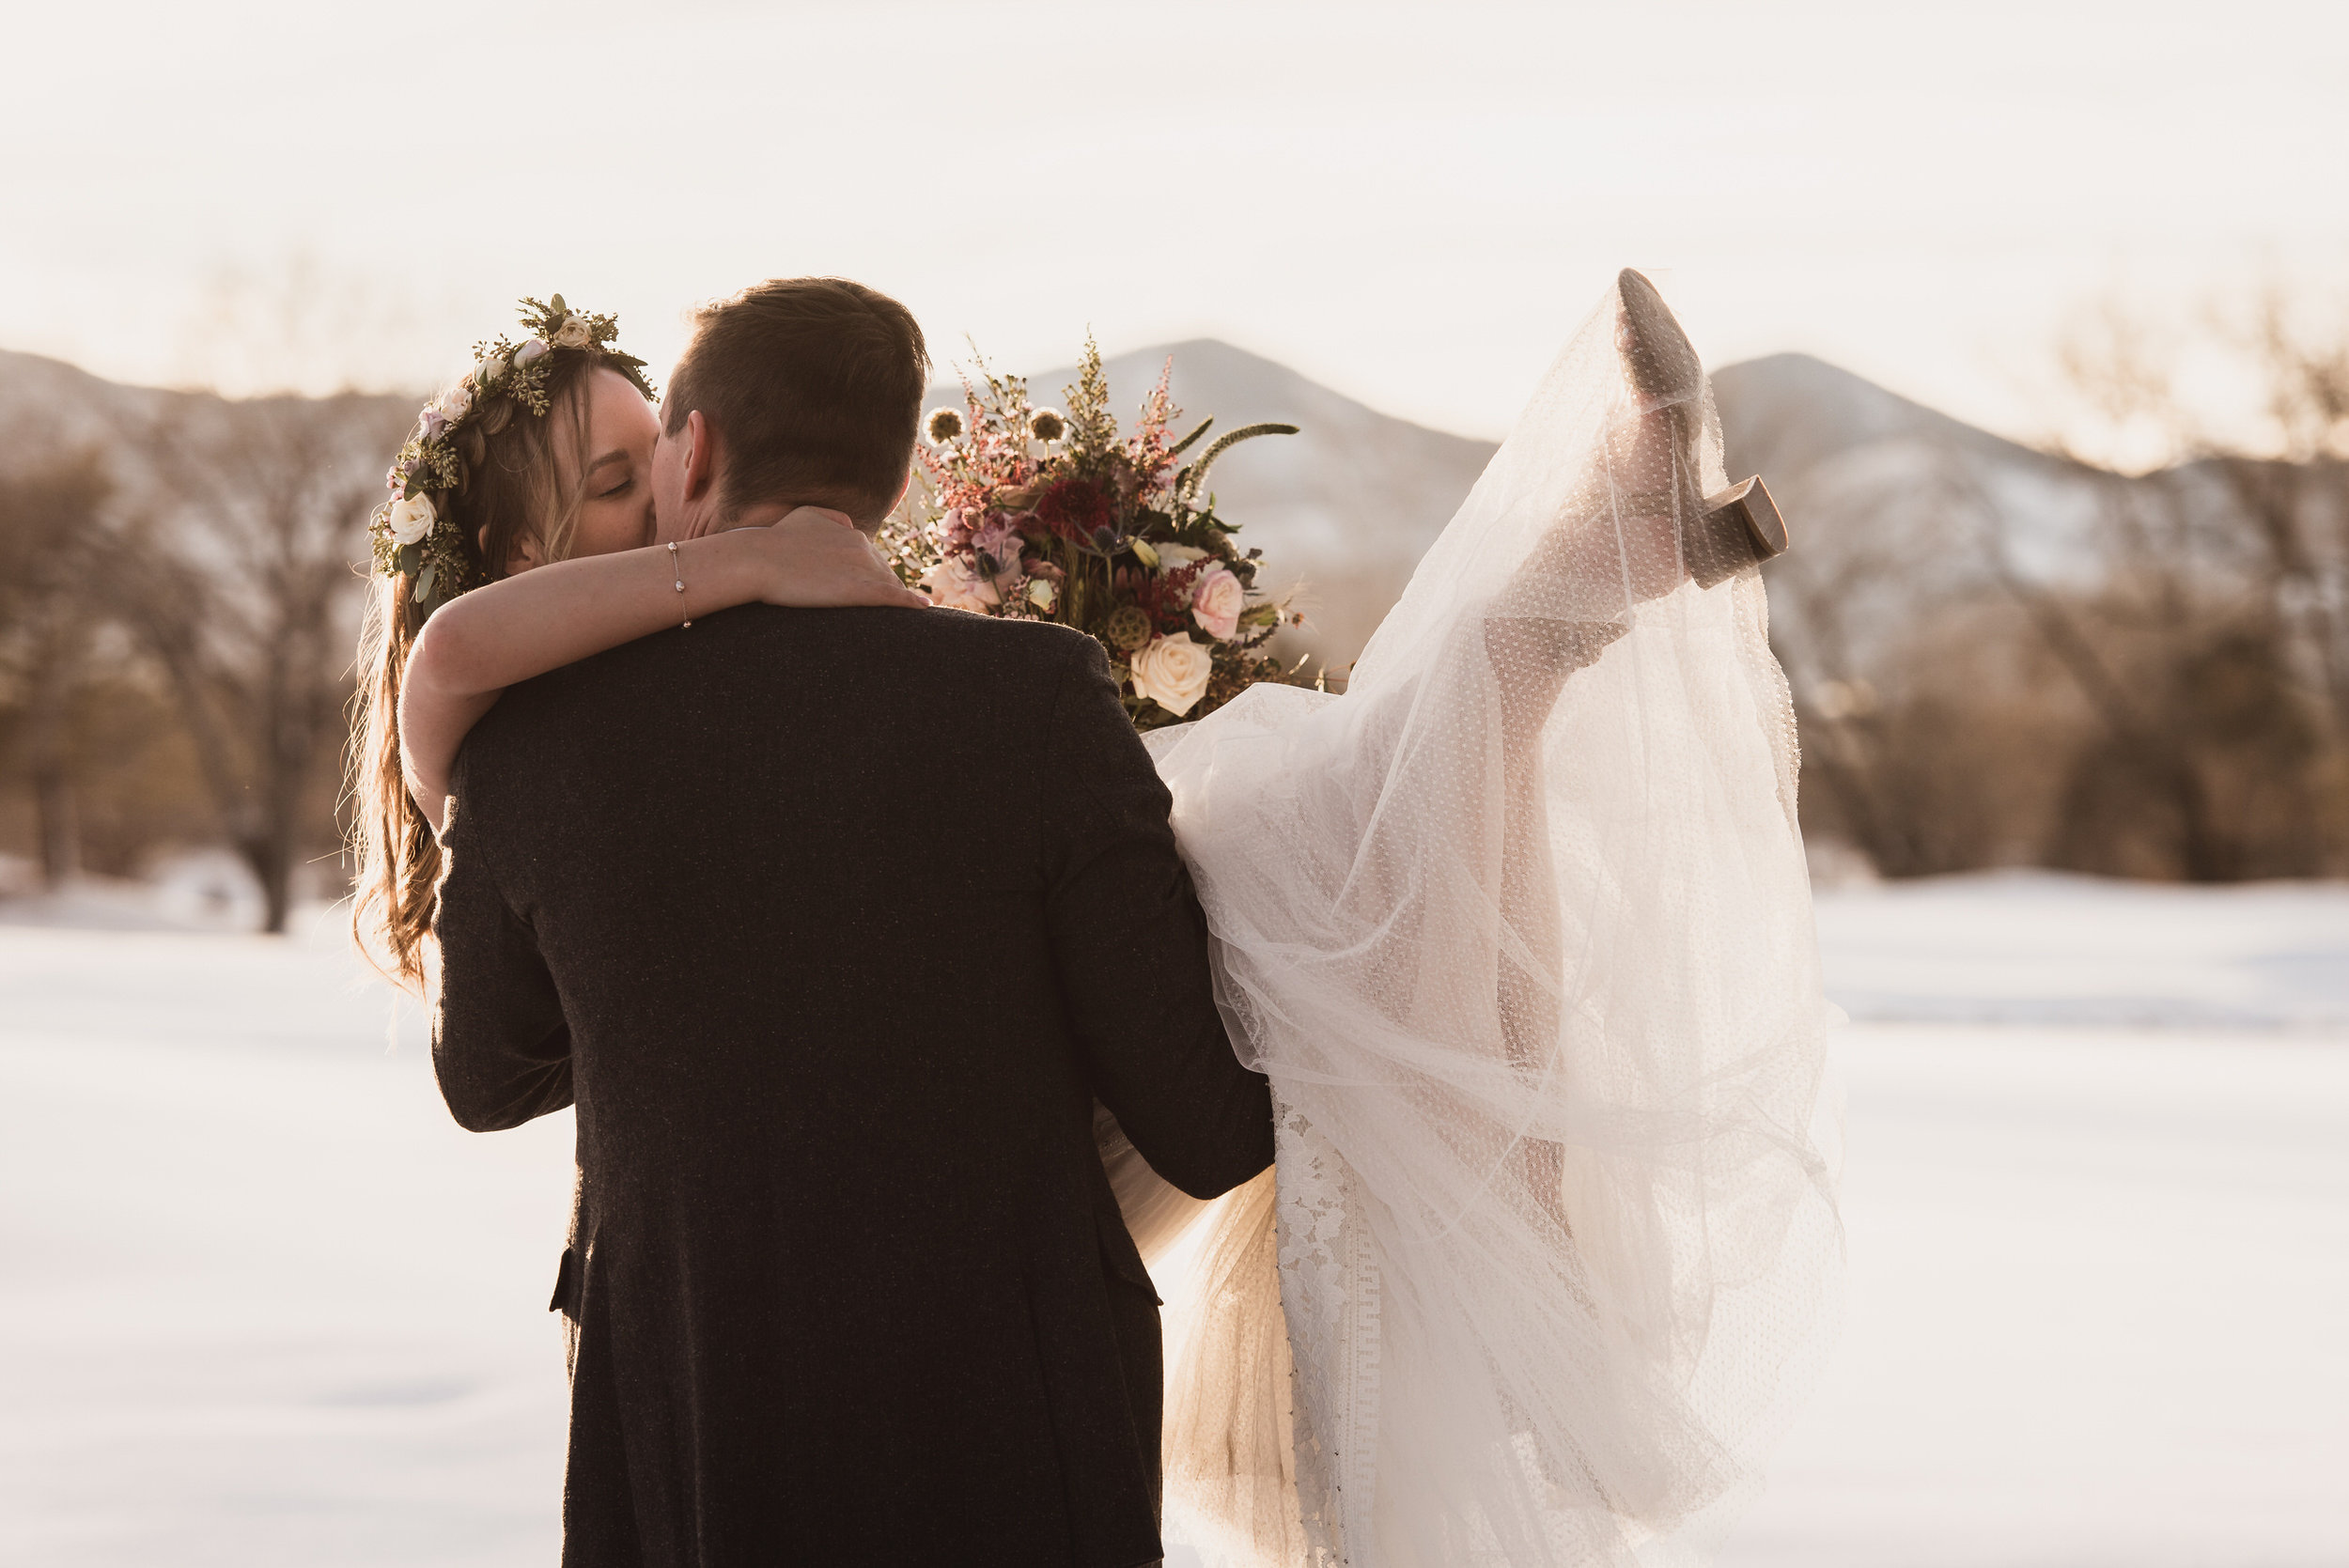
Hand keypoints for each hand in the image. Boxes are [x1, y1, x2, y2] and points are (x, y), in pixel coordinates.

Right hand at [755, 507, 928, 609]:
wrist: (758, 559)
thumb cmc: (773, 542)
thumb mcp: (804, 516)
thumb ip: (829, 518)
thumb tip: (847, 524)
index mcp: (850, 532)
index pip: (870, 558)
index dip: (868, 577)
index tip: (860, 591)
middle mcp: (863, 545)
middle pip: (883, 572)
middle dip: (882, 587)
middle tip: (875, 609)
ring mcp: (864, 566)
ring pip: (889, 585)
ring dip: (895, 599)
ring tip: (898, 618)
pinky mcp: (862, 589)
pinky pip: (894, 597)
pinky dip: (910, 602)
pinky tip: (923, 608)